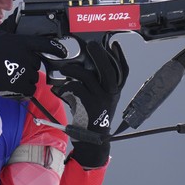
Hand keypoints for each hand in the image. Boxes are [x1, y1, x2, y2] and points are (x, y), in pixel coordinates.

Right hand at [0, 14, 66, 96]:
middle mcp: (27, 57)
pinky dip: (25, 89)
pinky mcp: (21, 85)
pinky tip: (16, 85)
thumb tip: (14, 18)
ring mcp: (25, 72)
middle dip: (29, 65)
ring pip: (34, 77)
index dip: (57, 49)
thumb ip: (10, 26)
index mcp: (24, 43)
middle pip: (38, 63)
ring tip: (13, 75)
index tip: (63, 53)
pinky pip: (31, 89)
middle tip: (16, 65)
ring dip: (27, 77)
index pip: (46, 45)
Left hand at [53, 40, 128, 166]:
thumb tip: (87, 64)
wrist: (91, 139)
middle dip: (99, 54)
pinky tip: (61, 87)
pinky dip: (67, 86)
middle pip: (108, 69)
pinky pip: (76, 88)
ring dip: (74, 69)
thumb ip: (98, 84)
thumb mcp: (101, 99)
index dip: (120, 57)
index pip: (123, 71)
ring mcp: (101, 100)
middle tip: (90, 44)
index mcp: (115, 91)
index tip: (114, 45)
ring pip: (88, 76)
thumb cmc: (92, 116)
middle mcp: (111, 94)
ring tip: (65, 68)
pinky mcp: (89, 106)